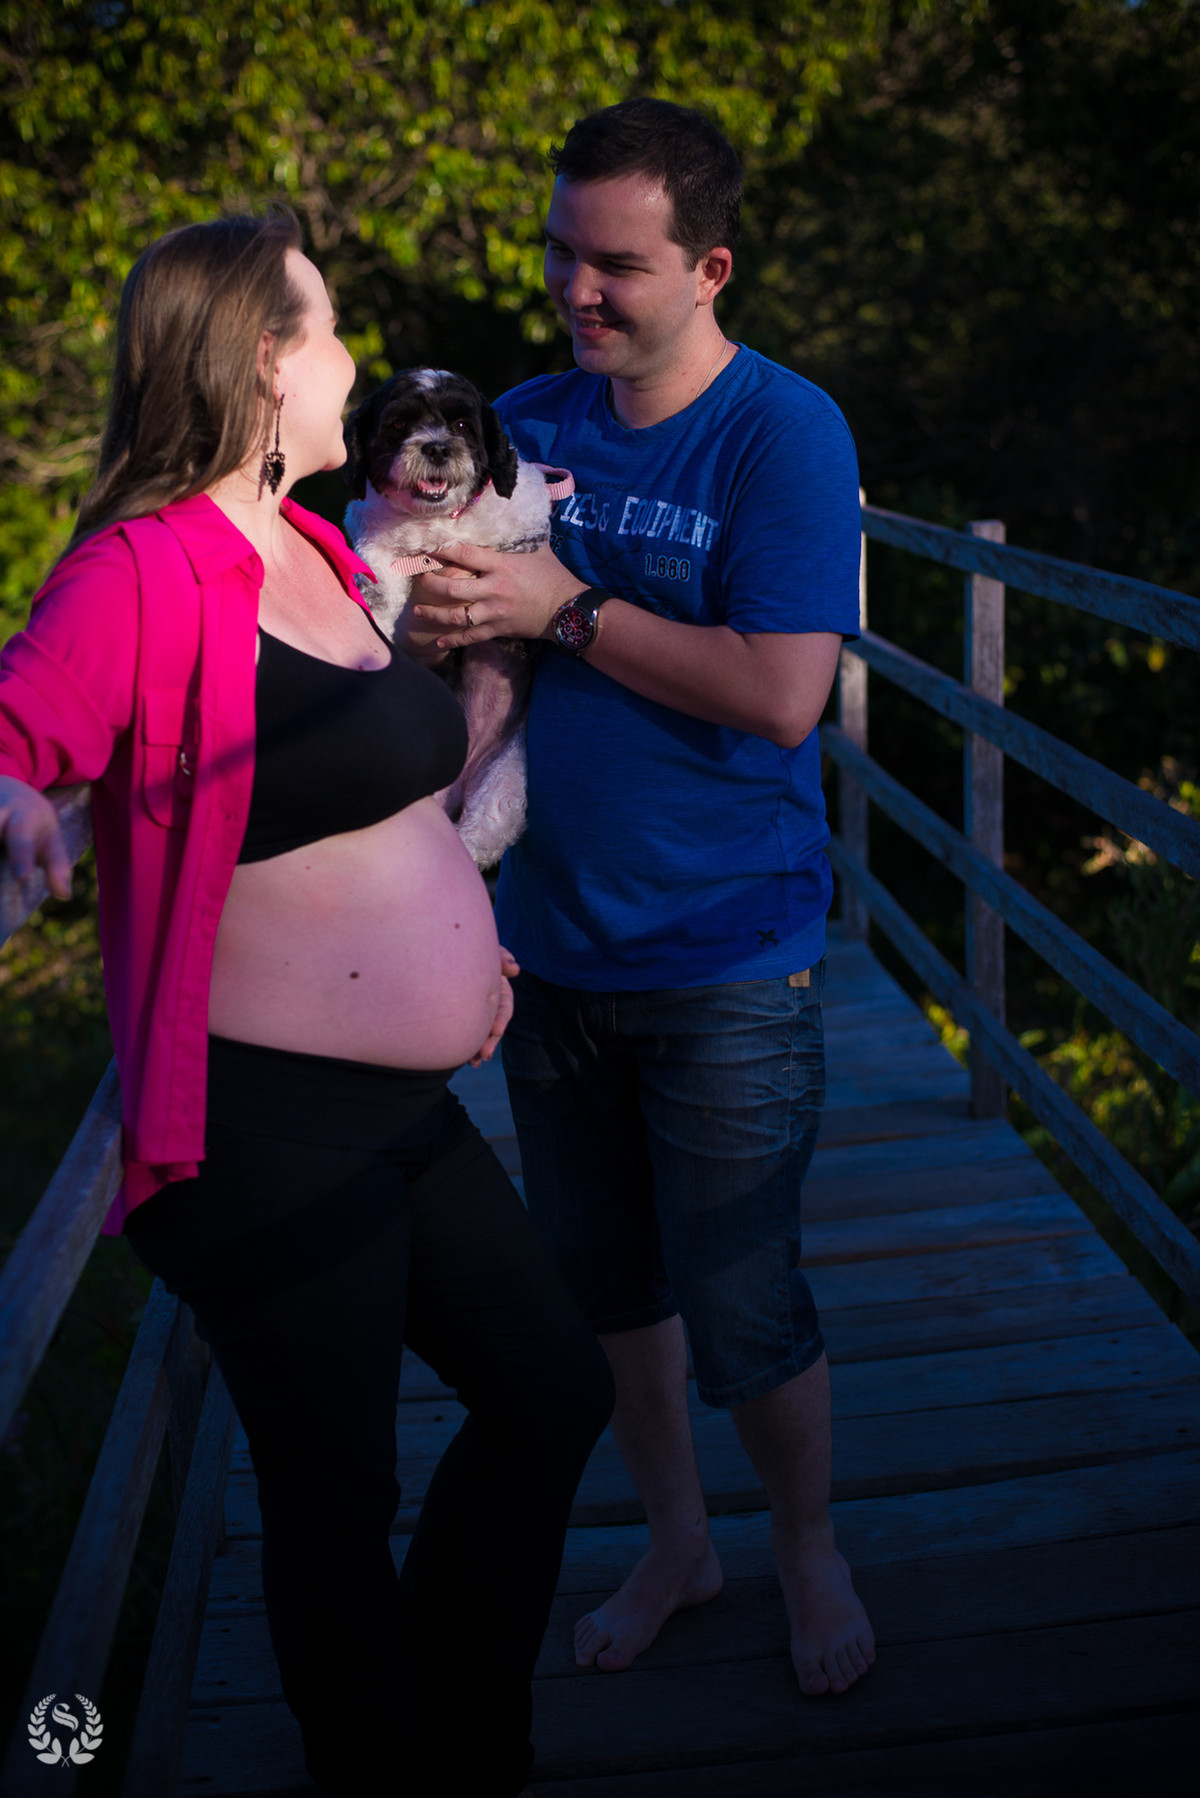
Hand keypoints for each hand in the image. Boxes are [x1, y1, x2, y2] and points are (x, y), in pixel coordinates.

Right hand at [0, 777, 71, 900]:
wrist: (7, 787)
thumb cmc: (32, 822)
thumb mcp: (49, 838)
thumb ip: (56, 865)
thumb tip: (64, 895)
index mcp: (22, 816)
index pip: (21, 836)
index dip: (21, 855)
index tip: (23, 875)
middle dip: (6, 842)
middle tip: (10, 876)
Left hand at [412, 540, 583, 648]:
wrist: (568, 609)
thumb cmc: (554, 576)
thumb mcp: (538, 550)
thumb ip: (518, 538)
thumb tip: (510, 518)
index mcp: (501, 566)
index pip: (465, 555)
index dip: (443, 550)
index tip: (427, 548)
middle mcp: (494, 589)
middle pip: (453, 588)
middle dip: (431, 584)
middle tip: (419, 580)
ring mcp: (495, 612)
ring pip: (457, 616)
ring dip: (435, 615)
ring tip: (419, 611)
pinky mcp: (499, 629)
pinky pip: (472, 637)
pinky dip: (454, 640)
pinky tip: (440, 641)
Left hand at [468, 946, 519, 1066]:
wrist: (438, 949)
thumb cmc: (465, 946)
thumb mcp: (484, 948)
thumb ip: (500, 956)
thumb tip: (515, 969)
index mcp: (497, 987)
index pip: (504, 1005)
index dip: (501, 1018)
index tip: (496, 1030)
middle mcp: (489, 1002)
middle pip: (493, 1025)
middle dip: (490, 1041)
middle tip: (484, 1055)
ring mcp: (474, 1011)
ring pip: (479, 1033)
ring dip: (479, 1049)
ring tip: (474, 1062)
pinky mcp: (458, 1018)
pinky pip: (465, 1035)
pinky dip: (466, 1049)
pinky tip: (466, 1061)